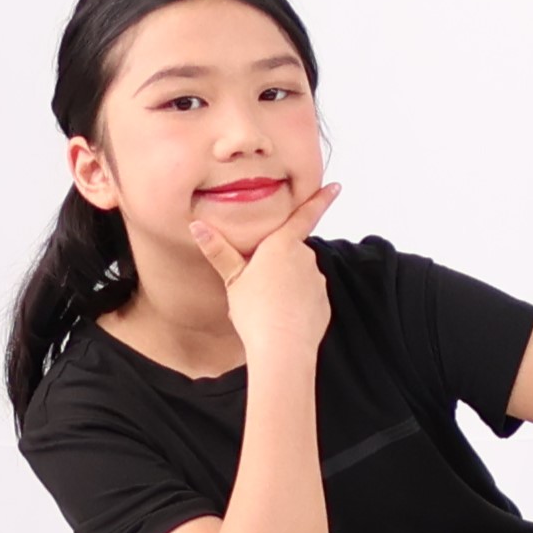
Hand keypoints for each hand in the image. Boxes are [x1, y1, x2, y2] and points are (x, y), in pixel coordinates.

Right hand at [199, 183, 340, 363]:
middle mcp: (306, 258)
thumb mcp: (232, 279)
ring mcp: (317, 279)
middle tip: (255, 285)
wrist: (283, 346)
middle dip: (275, 263)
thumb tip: (198, 226)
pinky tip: (279, 317)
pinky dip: (294, 302)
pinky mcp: (323, 301)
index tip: (335, 187)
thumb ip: (218, 251)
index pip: (305, 215)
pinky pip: (306, 296)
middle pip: (290, 252)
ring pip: (297, 275)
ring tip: (264, 305)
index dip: (321, 200)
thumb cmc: (255, 311)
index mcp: (283, 245)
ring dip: (284, 284)